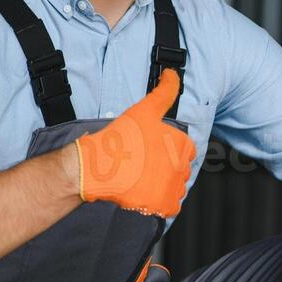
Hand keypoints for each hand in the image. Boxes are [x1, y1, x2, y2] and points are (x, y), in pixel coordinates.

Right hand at [75, 69, 195, 216]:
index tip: (149, 152)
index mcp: (183, 145)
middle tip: (141, 166)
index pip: (184, 150)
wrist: (96, 167)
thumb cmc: (119, 139)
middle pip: (179, 170)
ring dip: (162, 186)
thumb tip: (174, 74)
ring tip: (140, 179)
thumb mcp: (144, 110)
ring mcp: (173, 189)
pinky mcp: (163, 206)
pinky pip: (169, 207)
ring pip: (174, 188)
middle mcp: (183, 167)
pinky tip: (143, 193)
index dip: (167, 150)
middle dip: (164, 169)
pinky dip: (159, 203)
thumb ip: (164, 92)